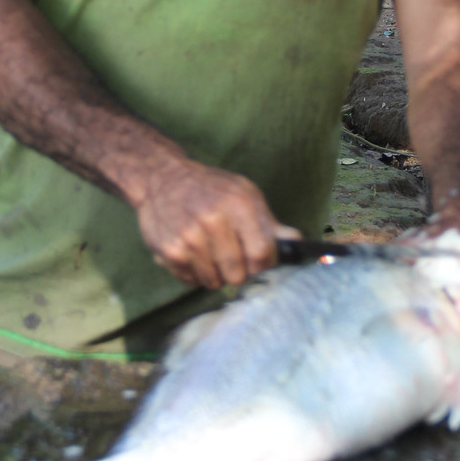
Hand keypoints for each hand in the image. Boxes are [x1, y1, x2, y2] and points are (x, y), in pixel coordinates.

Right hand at [134, 159, 299, 289]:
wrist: (162, 178)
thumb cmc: (210, 188)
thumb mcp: (244, 193)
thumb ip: (270, 222)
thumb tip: (297, 242)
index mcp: (238, 203)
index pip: (262, 253)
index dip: (264, 262)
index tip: (259, 259)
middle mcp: (212, 220)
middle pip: (238, 273)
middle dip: (239, 270)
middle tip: (231, 254)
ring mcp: (188, 237)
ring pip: (215, 282)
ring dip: (215, 273)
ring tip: (209, 251)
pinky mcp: (169, 252)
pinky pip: (192, 282)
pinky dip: (195, 274)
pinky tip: (192, 252)